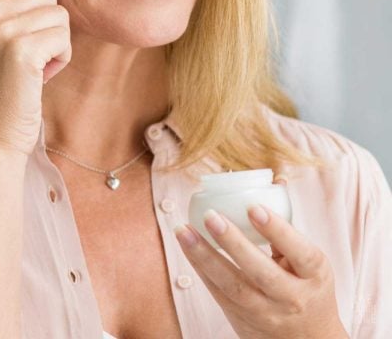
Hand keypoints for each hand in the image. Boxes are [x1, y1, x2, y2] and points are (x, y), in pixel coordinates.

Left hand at [174, 177, 348, 338]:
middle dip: (233, 243)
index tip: (254, 206)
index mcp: (314, 275)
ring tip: (183, 230)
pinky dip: (199, 267)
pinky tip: (186, 244)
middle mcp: (292, 297)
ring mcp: (266, 312)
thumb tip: (275, 178)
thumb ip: (287, 225)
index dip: (278, 230)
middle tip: (211, 215)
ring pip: (232, 286)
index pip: (300, 252)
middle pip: (260, 272)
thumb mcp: (310, 262)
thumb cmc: (307, 286)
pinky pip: (217, 292)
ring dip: (204, 256)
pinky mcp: (242, 320)